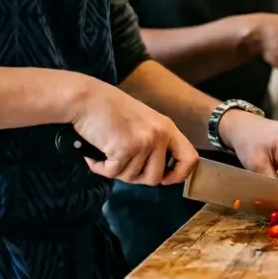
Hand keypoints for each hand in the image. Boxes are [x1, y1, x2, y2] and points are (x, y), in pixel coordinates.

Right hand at [71, 78, 198, 186]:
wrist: (88, 99)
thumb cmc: (110, 109)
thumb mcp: (144, 121)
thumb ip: (155, 143)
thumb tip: (159, 173)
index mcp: (167, 128)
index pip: (189, 158)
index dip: (179, 175)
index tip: (165, 180)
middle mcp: (159, 136)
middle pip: (155, 178)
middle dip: (136, 177)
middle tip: (121, 164)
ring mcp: (143, 142)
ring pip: (131, 177)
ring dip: (115, 170)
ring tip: (107, 152)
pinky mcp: (125, 149)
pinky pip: (113, 174)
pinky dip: (101, 168)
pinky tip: (96, 155)